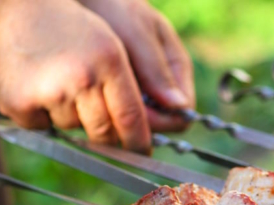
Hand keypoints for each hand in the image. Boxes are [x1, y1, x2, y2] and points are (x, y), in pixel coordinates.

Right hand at [0, 0, 152, 152]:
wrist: (2, 10)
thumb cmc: (62, 25)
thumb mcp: (108, 41)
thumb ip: (141, 76)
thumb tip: (175, 106)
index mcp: (109, 61)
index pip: (132, 117)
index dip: (139, 141)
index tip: (143, 151)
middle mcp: (82, 78)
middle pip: (104, 133)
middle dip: (107, 137)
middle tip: (104, 128)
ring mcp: (50, 93)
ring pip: (74, 129)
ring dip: (71, 116)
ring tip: (59, 84)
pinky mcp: (21, 105)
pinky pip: (43, 128)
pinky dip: (42, 115)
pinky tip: (36, 88)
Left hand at [79, 0, 193, 131]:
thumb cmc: (113, 6)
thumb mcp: (137, 33)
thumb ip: (156, 68)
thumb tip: (181, 107)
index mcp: (177, 68)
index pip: (182, 113)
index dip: (162, 121)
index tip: (135, 116)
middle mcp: (162, 83)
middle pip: (161, 123)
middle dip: (139, 123)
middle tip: (109, 110)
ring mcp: (141, 88)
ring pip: (139, 122)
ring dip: (121, 119)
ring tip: (97, 102)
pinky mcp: (119, 91)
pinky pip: (119, 114)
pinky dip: (108, 111)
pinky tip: (90, 99)